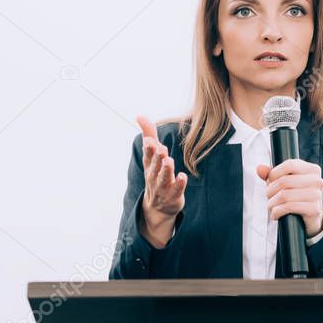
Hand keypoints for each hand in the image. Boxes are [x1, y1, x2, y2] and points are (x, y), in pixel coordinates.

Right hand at [137, 115, 186, 247]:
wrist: (157, 207)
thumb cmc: (155, 174)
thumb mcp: (152, 155)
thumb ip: (149, 134)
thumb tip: (140, 115)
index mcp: (150, 165)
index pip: (148, 156)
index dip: (149, 149)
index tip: (150, 140)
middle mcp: (154, 176)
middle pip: (155, 166)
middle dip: (158, 158)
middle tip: (161, 149)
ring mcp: (163, 187)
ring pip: (164, 178)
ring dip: (166, 170)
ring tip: (169, 161)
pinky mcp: (173, 196)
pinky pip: (176, 190)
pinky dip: (179, 184)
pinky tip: (183, 176)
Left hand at [257, 159, 322, 235]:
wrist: (311, 219)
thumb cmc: (296, 197)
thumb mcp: (285, 183)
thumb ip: (272, 175)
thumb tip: (259, 168)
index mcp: (313, 170)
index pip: (290, 164)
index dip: (275, 173)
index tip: (270, 181)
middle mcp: (317, 181)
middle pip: (284, 181)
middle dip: (270, 190)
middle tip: (268, 196)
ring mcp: (317, 195)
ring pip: (284, 195)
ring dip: (272, 203)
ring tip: (271, 206)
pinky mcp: (314, 209)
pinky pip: (288, 207)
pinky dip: (276, 212)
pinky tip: (275, 214)